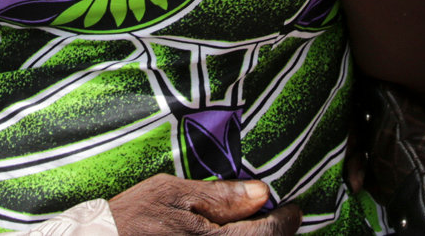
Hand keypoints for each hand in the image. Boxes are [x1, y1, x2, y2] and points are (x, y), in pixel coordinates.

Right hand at [107, 175, 300, 235]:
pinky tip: (224, 235)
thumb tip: (261, 193)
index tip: (292, 207)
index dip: (287, 219)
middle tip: (273, 217)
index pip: (271, 234)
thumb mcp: (173, 193)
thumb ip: (220, 196)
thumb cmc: (132, 217)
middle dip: (272, 233)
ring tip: (251, 225)